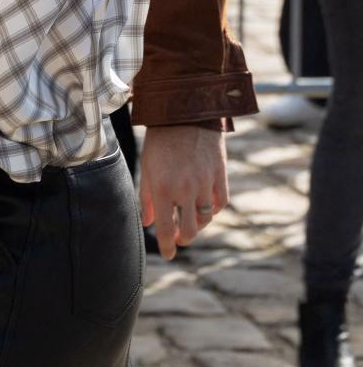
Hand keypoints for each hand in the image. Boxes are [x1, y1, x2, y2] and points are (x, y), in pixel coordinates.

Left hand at [139, 124, 228, 260]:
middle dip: (183, 238)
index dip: (167, 246)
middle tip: (179, 237)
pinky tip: (205, 207)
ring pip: (206, 218)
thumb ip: (147, 198)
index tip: (168, 254)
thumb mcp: (147, 168)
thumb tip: (147, 223)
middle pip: (190, 230)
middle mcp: (185, 189)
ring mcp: (205, 182)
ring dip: (198, 224)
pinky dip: (213, 209)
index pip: (166, 229)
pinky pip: (220, 202)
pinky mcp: (220, 174)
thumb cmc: (160, 141)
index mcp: (163, 189)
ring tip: (190, 220)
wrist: (184, 112)